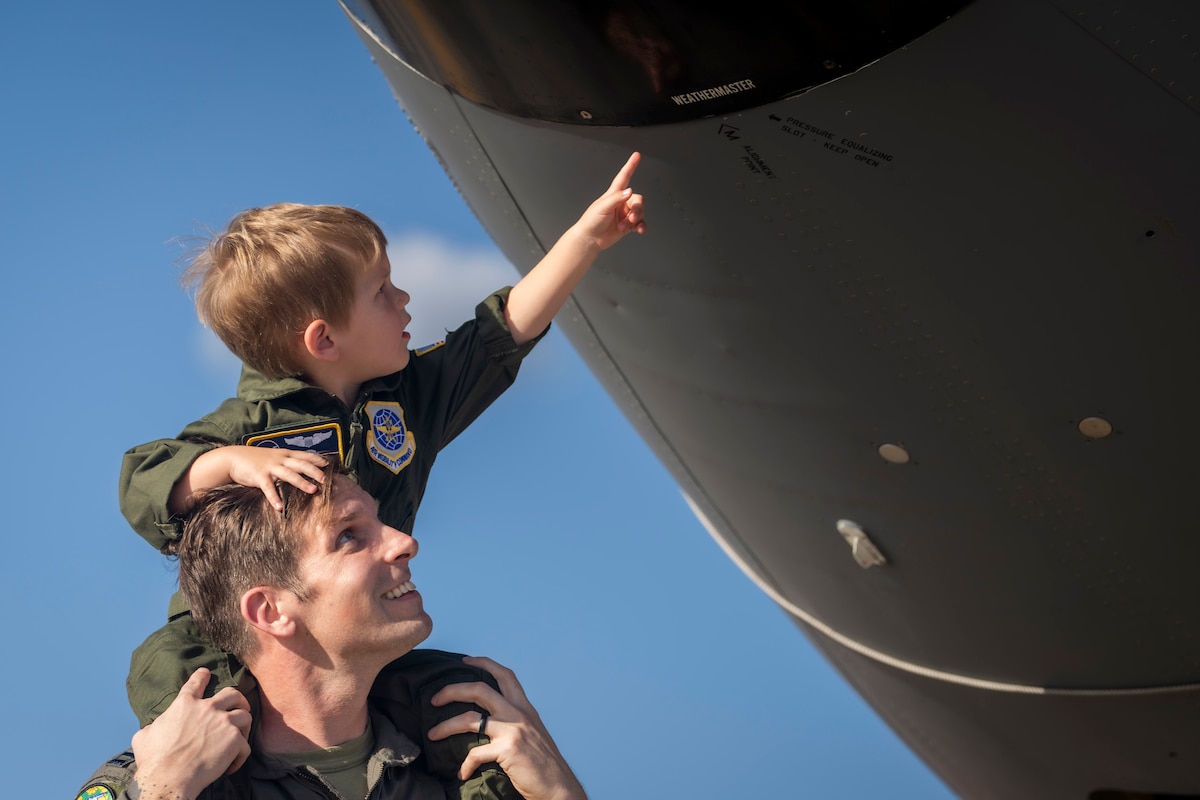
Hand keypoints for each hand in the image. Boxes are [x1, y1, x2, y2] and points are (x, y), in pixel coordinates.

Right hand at [129, 668, 251, 798]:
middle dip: (239, 699)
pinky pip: (245, 745)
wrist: (168, 779)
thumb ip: (156, 725)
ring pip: (245, 715)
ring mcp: (223, 722)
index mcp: (184, 704)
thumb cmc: (153, 760)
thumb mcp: (144, 735)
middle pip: (233, 693)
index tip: (206, 673)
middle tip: (239, 707)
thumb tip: (156, 727)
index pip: (196, 683)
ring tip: (240, 737)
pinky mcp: (234, 740)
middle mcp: (207, 708)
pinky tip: (232, 765)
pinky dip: (240, 756)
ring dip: (244, 726)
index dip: (202, 676)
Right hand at [192, 445, 327, 510]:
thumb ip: (287, 461)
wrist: (233, 457)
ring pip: (289, 474)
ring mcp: (269, 467)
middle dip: (314, 471)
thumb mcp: (274, 456)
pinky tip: (280, 508)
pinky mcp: (258, 477)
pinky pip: (268, 488)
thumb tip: (303, 468)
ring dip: (301, 482)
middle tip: (326, 480)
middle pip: (300, 464)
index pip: (304, 455)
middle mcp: (279, 459)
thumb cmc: (256, 459)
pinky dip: (274, 498)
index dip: (317, 459)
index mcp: (284, 454)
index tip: (329, 464)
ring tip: (312, 491)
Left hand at [428, 656, 586, 799]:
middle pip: (479, 689)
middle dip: (452, 690)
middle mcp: (518, 714)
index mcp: (525, 708)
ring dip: (446, 726)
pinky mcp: (507, 749)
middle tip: (435, 699)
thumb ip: (515, 721)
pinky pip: (475, 753)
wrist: (559, 786)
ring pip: (470, 719)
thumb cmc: (543, 764)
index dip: (484, 663)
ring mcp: (513, 730)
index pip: (505, 675)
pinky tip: (462, 773)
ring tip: (433, 734)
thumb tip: (489, 719)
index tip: (465, 660)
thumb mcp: (532, 732)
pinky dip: (465, 764)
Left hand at [576, 151, 646, 249]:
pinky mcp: (628, 225)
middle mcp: (621, 202)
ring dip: (635, 220)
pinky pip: (640, 223)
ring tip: (625, 226)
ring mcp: (625, 214)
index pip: (624, 176)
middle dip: (637, 209)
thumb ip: (617, 198)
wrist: (590, 239)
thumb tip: (630, 191)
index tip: (636, 155)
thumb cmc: (591, 220)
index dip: (630, 165)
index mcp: (614, 194)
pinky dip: (642, 226)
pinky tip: (639, 230)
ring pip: (640, 212)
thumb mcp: (602, 207)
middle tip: (631, 218)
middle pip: (638, 200)